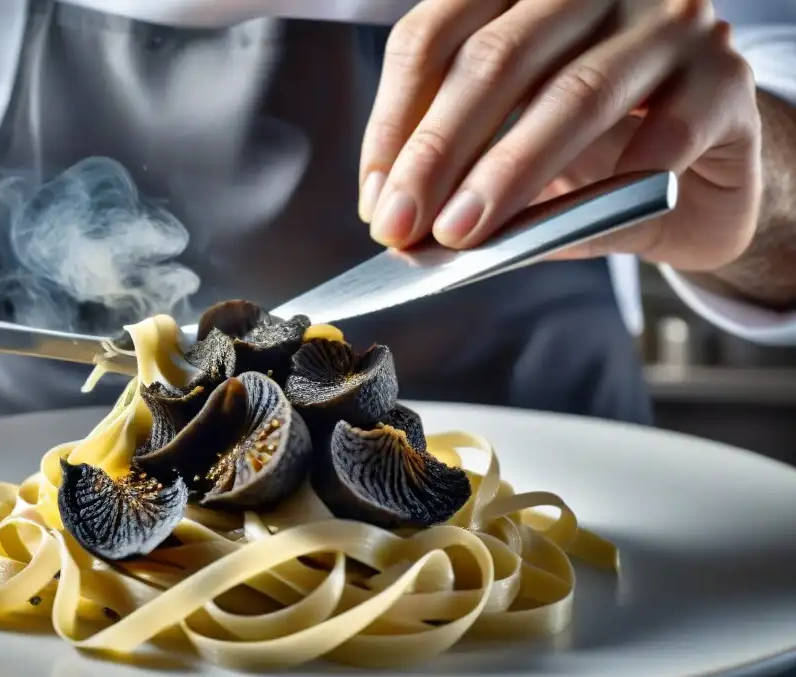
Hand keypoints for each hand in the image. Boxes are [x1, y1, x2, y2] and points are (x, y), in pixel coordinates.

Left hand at [359, 0, 760, 272]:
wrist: (698, 180)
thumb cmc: (594, 162)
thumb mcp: (514, 163)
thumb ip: (466, 181)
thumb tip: (407, 224)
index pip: (435, 34)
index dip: (395, 117)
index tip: (375, 194)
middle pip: (495, 59)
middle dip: (436, 152)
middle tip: (403, 223)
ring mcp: (665, 22)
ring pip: (572, 94)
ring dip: (507, 173)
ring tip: (462, 233)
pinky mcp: (723, 77)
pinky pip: (666, 133)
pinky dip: (616, 187)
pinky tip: (582, 225)